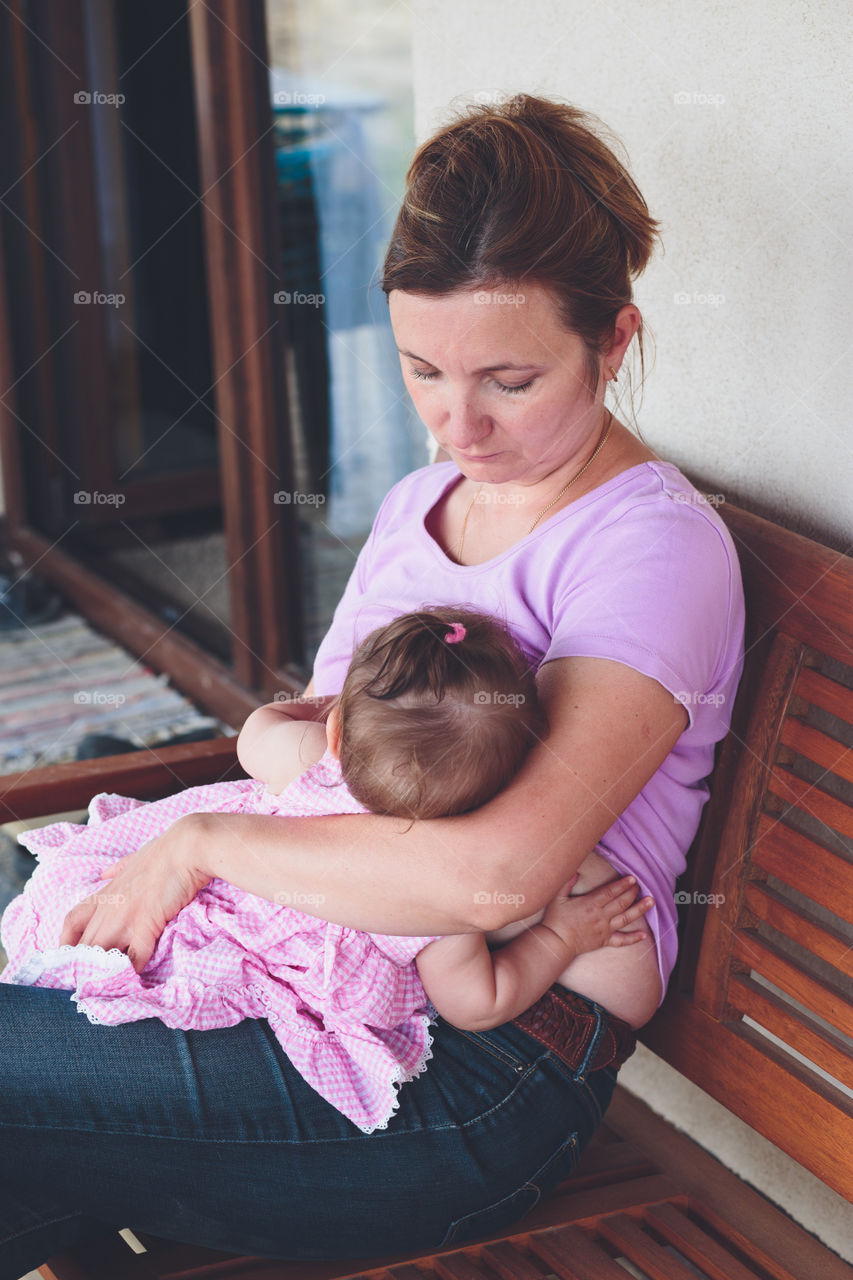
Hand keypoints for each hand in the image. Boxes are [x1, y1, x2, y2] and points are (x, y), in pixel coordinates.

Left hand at [58, 813, 210, 972]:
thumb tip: (105, 873)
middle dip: (84, 966)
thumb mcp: (134, 858)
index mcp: (106, 893)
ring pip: (103, 955)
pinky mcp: (145, 925)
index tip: (68, 957)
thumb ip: (118, 868)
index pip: (73, 921)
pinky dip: (133, 971)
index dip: (66, 941)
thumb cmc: (164, 851)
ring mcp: (125, 918)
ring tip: (108, 988)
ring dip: (105, 972)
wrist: (186, 848)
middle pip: (85, 945)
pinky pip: (134, 957)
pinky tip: (136, 980)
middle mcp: (109, 908)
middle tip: (88, 983)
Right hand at [541, 875, 652, 957]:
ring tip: (651, 902)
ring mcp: (605, 929)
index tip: (632, 879)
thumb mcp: (557, 897)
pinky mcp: (604, 941)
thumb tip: (575, 872)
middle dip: (633, 893)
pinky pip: (622, 940)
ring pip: (626, 918)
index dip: (623, 885)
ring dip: (640, 910)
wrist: (557, 942)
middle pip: (621, 902)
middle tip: (641, 886)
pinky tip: (644, 935)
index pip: (611, 892)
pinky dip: (633, 938)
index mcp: (591, 904)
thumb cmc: (556, 920)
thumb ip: (566, 882)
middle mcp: (601, 916)